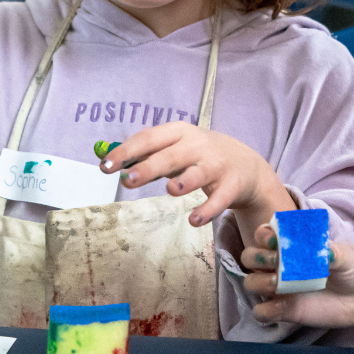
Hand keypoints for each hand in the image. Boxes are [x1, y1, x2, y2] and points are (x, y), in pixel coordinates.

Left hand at [102, 123, 292, 232]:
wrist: (247, 166)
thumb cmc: (200, 156)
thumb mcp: (176, 147)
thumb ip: (146, 154)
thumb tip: (111, 160)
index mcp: (180, 132)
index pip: (149, 138)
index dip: (127, 151)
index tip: (106, 166)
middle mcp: (198, 146)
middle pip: (171, 155)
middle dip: (149, 167)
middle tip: (128, 180)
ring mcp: (217, 165)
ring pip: (198, 173)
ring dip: (185, 181)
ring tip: (170, 190)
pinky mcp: (232, 186)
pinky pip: (219, 200)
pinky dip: (207, 210)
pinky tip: (194, 220)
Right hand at [242, 223, 353, 326]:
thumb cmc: (352, 268)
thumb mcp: (345, 255)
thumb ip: (330, 252)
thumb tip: (320, 251)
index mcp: (290, 246)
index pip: (264, 235)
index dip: (263, 234)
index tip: (275, 239)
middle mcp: (279, 265)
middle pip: (250, 257)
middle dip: (257, 257)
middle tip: (275, 260)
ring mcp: (280, 288)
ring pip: (251, 283)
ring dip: (258, 281)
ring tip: (277, 282)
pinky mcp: (284, 310)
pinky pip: (261, 312)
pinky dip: (264, 310)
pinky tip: (280, 307)